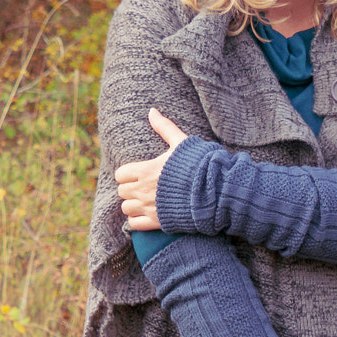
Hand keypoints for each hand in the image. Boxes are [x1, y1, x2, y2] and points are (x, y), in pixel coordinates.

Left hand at [116, 107, 188, 230]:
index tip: (137, 174)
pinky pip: (134, 225)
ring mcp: (150, 207)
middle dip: (129, 189)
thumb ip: (164, 127)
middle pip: (122, 191)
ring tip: (144, 201)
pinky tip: (146, 215)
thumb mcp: (182, 142)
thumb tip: (152, 111)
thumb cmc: (199, 164)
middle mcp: (144, 190)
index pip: (121, 174)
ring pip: (126, 208)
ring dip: (132, 205)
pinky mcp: (157, 222)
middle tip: (142, 187)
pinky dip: (137, 221)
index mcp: (147, 170)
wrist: (216, 190)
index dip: (127, 174)